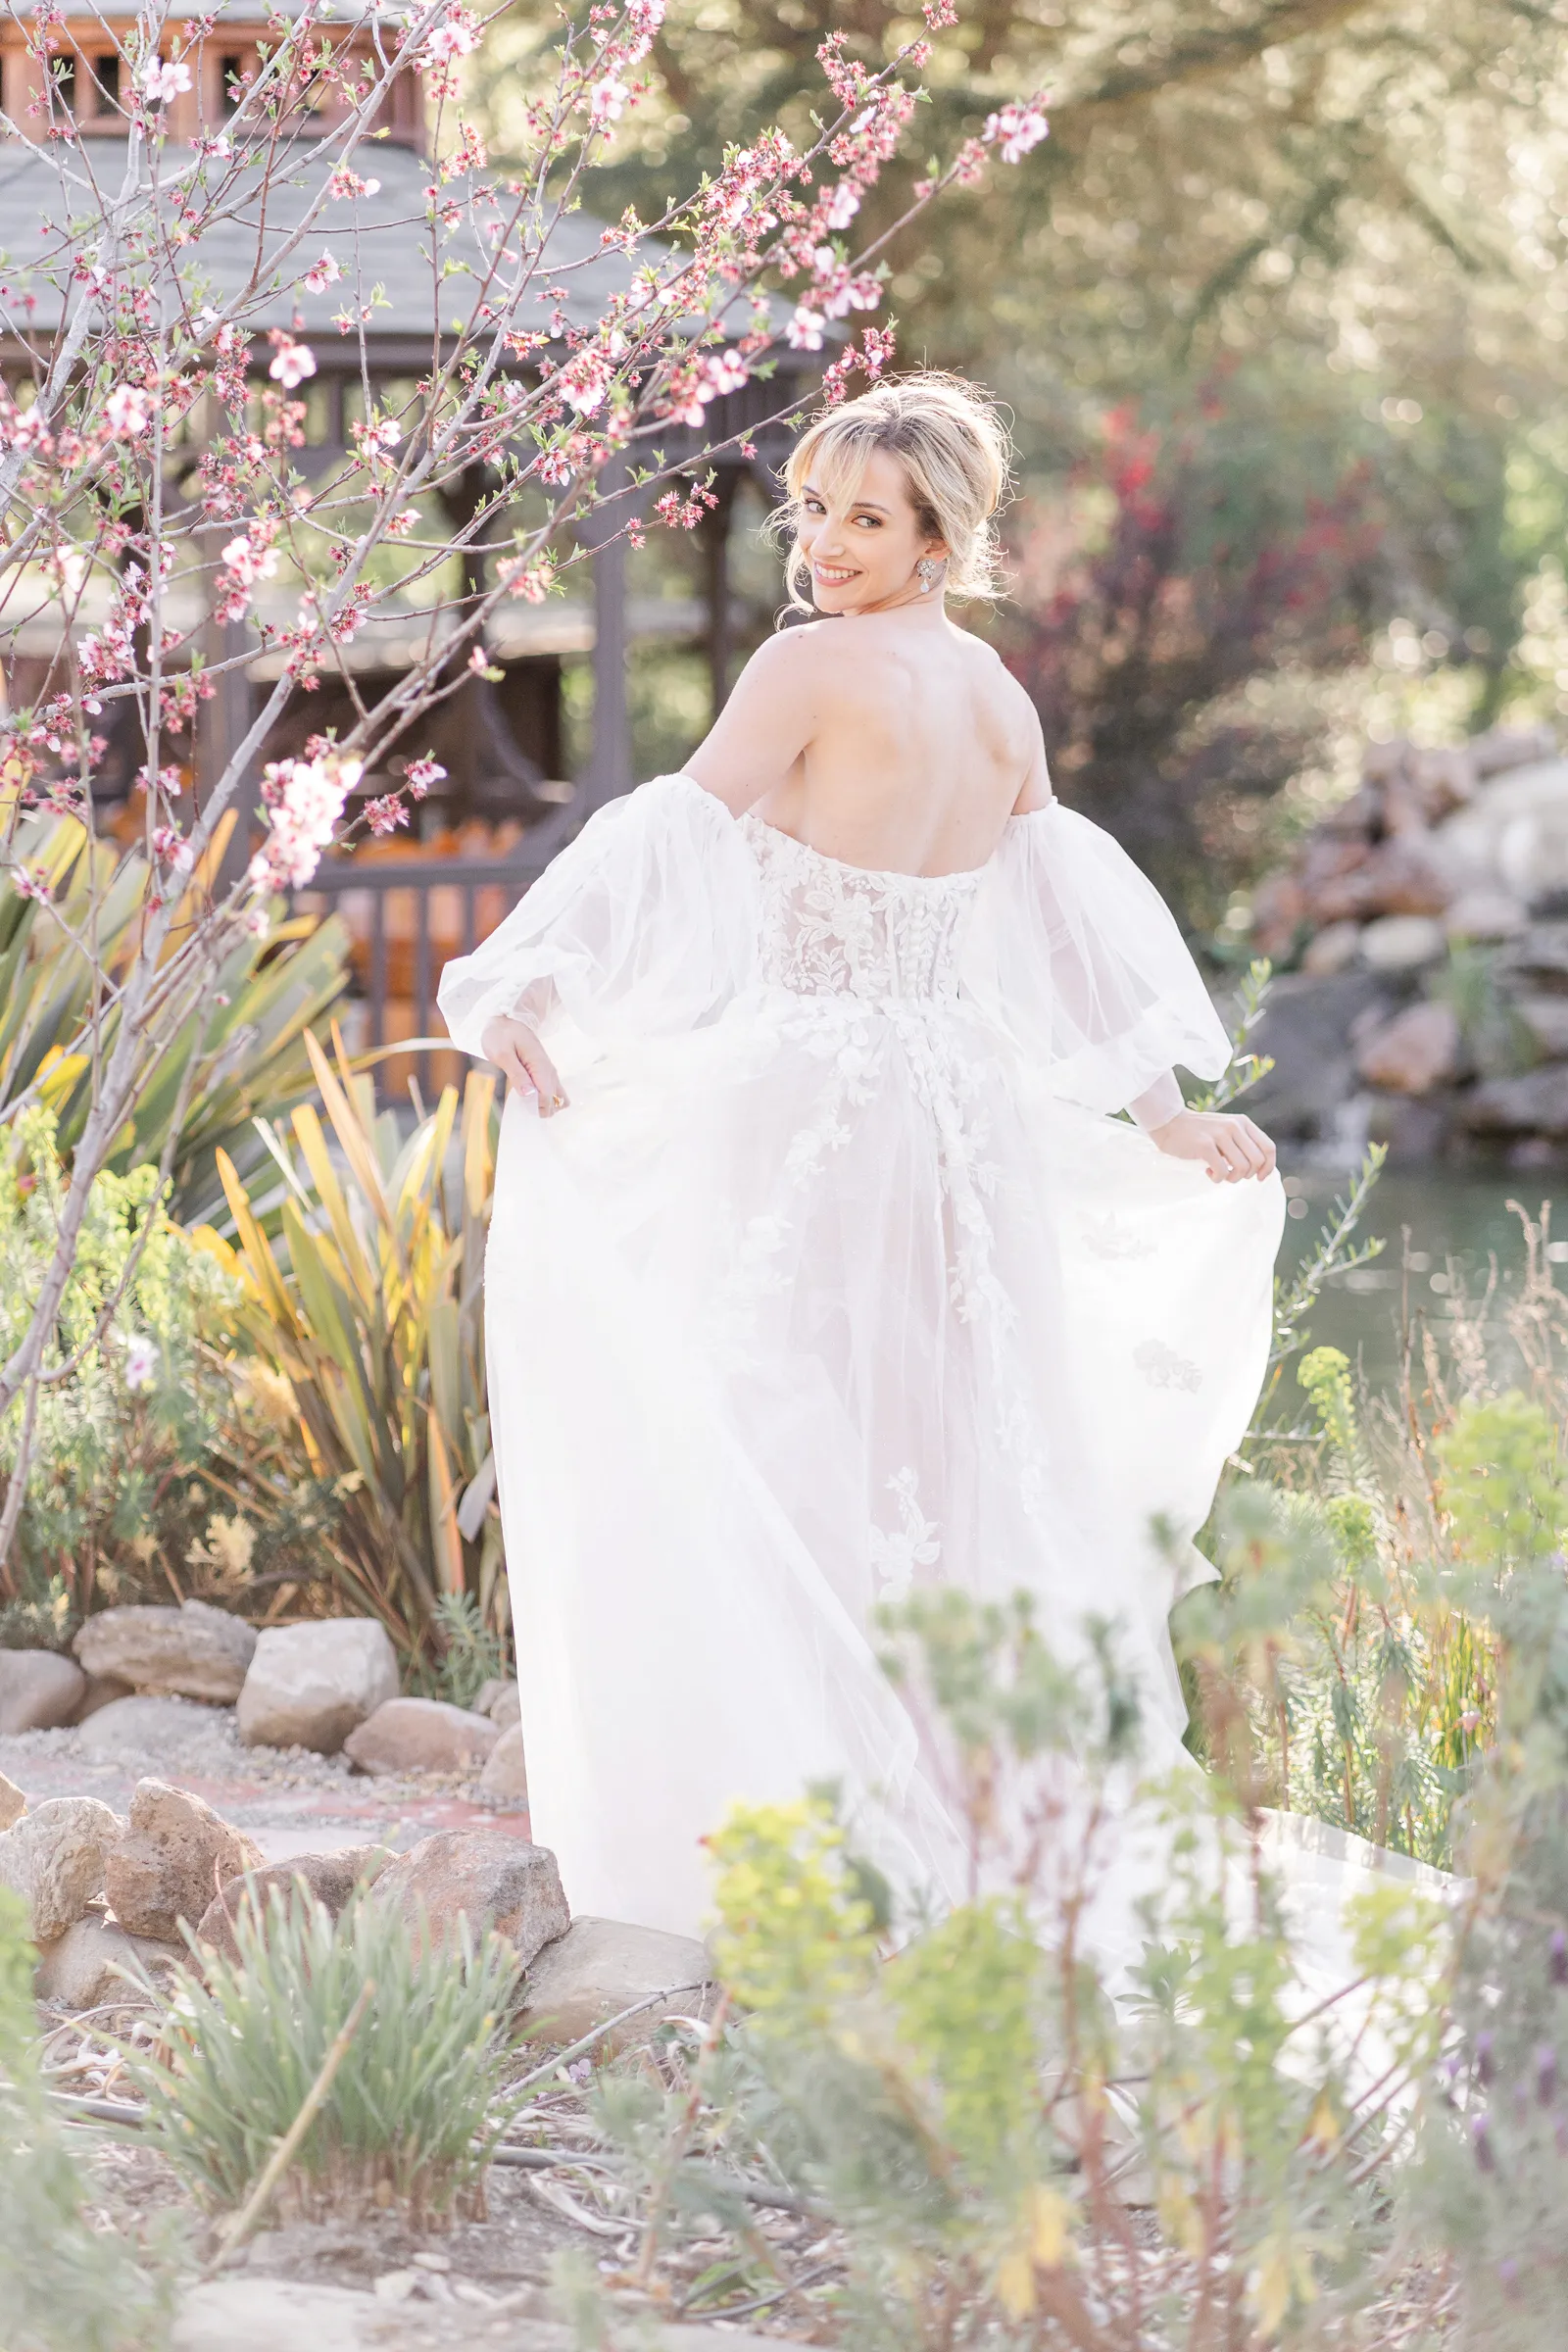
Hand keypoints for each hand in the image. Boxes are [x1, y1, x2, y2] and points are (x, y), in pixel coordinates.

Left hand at [480, 1014, 568, 1115]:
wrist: (504, 1020)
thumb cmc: (500, 1035)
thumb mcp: (502, 1054)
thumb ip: (516, 1073)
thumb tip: (529, 1094)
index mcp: (539, 1064)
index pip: (546, 1092)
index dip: (540, 1106)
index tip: (530, 1113)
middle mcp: (547, 1068)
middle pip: (555, 1096)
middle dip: (545, 1108)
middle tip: (528, 1113)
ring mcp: (547, 1069)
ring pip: (558, 1094)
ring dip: (549, 1105)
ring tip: (533, 1110)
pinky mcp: (543, 1070)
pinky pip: (553, 1088)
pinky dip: (547, 1098)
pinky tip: (536, 1102)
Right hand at [1149, 1106, 1275, 1183]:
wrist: (1170, 1123)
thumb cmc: (1199, 1132)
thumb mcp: (1226, 1130)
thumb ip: (1241, 1142)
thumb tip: (1258, 1168)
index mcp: (1243, 1122)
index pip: (1269, 1148)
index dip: (1268, 1167)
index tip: (1258, 1178)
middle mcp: (1235, 1126)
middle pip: (1257, 1161)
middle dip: (1247, 1175)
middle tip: (1232, 1174)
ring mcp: (1220, 1134)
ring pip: (1242, 1168)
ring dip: (1232, 1178)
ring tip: (1219, 1174)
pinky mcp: (1205, 1145)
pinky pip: (1222, 1171)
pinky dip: (1217, 1178)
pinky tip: (1208, 1172)